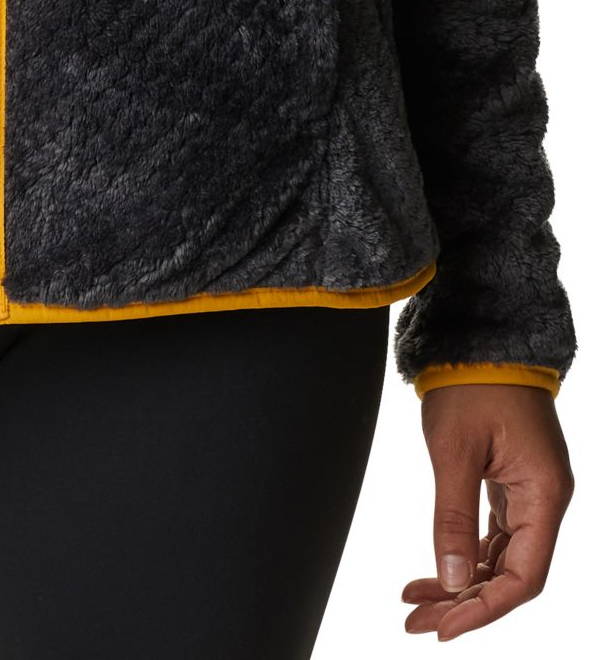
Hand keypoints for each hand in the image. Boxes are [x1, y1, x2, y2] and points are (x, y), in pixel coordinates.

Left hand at [402, 383, 573, 638]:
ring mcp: (530, 490)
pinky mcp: (512, 480)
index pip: (524, 578)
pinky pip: (493, 533)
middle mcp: (545, 499)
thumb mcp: (454, 450)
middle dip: (464, 603)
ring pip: (500, 557)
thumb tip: (451, 581)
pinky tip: (434, 571)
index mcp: (545, 495)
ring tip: (415, 604)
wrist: (481, 333)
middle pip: (511, 574)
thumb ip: (452, 518)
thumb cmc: (471, 382)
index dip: (485, 610)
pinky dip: (464, 553)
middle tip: (415, 622)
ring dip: (461, 582)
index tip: (444, 628)